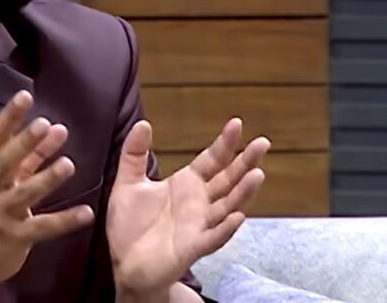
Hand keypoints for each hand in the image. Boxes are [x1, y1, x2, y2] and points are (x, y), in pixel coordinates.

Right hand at [0, 90, 94, 288]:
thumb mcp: (1, 182)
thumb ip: (27, 158)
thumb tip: (53, 128)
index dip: (9, 117)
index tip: (25, 95)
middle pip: (5, 162)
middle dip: (23, 143)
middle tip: (45, 123)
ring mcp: (2, 213)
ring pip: (24, 194)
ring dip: (46, 178)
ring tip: (69, 163)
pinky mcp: (15, 238)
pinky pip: (43, 228)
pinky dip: (65, 220)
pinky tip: (86, 212)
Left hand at [106, 118, 269, 296]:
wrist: (124, 263)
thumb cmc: (130, 225)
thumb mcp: (128, 183)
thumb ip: (134, 154)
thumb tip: (143, 123)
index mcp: (186, 185)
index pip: (211, 160)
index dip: (224, 143)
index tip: (237, 123)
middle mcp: (198, 203)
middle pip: (228, 179)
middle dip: (245, 162)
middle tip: (262, 143)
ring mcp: (199, 225)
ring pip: (227, 206)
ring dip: (243, 192)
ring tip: (256, 174)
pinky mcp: (193, 247)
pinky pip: (213, 237)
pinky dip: (225, 227)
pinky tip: (237, 216)